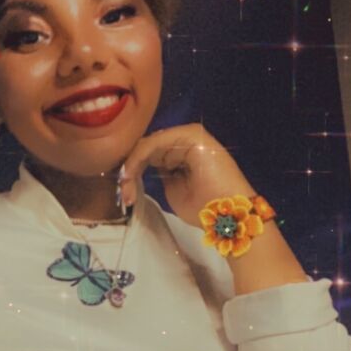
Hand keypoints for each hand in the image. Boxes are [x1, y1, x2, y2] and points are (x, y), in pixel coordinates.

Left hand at [119, 123, 256, 226]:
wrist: (228, 216)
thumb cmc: (205, 209)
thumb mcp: (173, 190)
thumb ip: (160, 175)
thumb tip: (141, 170)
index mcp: (182, 151)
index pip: (149, 154)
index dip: (133, 171)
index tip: (124, 195)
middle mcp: (185, 139)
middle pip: (146, 148)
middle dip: (129, 170)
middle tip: (123, 194)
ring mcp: (188, 135)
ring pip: (148, 144)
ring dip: (132, 166)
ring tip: (125, 188)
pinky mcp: (191, 135)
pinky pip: (156, 142)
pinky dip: (139, 157)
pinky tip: (131, 174)